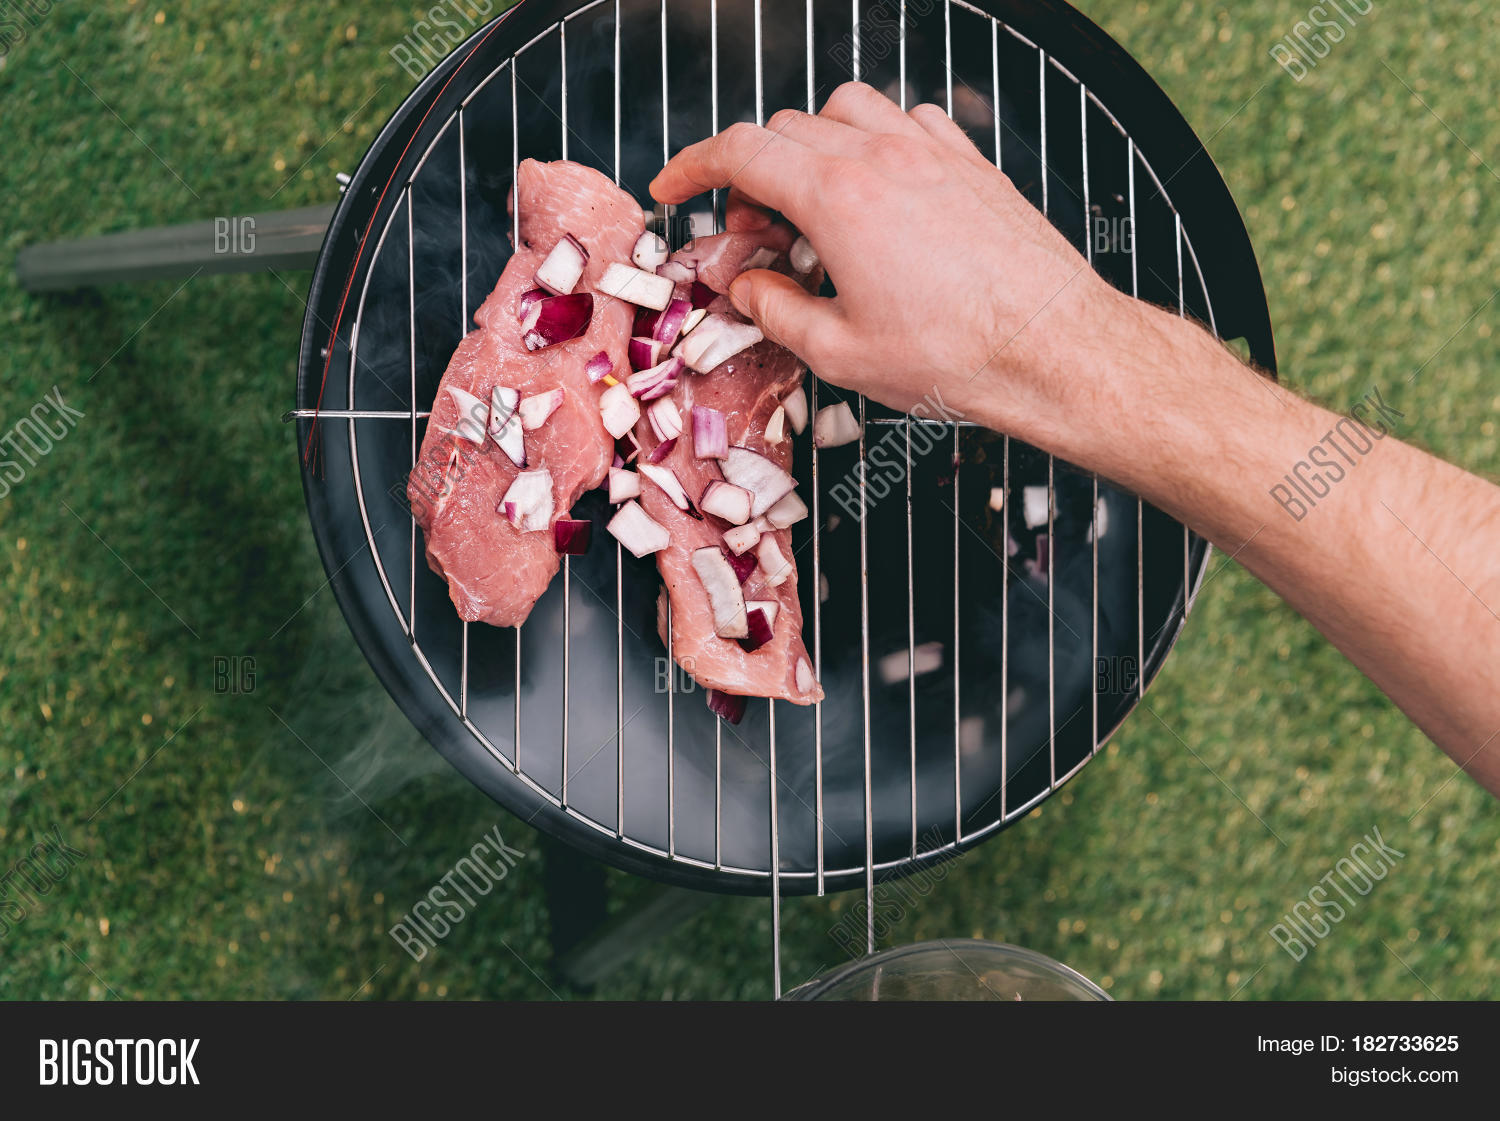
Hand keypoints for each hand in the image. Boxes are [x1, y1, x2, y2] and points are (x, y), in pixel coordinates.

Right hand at [649, 81, 1149, 455]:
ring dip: (812, 146)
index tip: (676, 189)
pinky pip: (908, 119)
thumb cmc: (958, 356)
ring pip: (845, 109)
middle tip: (756, 236)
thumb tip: (749, 291)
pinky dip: (876, 142)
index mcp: (838, 199)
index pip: (739, 151)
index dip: (692, 167)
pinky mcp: (971, 163)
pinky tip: (881, 192)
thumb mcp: (840, 353)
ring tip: (815, 207)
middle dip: (751, 175)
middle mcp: (883, 156)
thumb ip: (777, 312)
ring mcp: (932, 151)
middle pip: (785, 129)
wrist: (1053, 349)